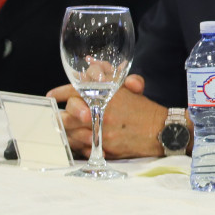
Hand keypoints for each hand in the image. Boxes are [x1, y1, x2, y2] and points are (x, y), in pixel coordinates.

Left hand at [48, 74, 168, 158]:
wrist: (163, 132)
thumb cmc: (145, 111)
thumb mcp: (129, 90)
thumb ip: (108, 77)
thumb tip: (90, 65)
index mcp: (107, 97)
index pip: (75, 92)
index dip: (60, 93)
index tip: (52, 96)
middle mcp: (103, 115)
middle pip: (68, 116)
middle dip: (60, 116)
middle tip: (57, 116)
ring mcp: (103, 134)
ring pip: (71, 134)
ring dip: (67, 132)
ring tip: (67, 130)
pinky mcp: (105, 150)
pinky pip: (81, 149)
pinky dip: (78, 146)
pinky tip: (80, 142)